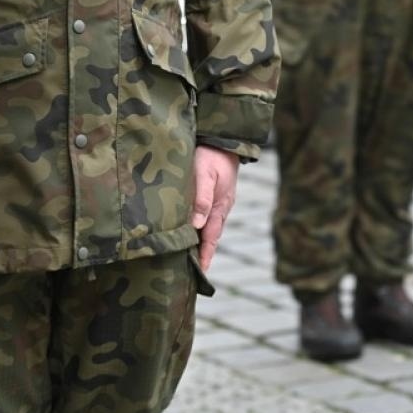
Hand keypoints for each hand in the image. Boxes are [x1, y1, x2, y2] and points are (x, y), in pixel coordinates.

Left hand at [191, 145, 239, 272]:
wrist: (223, 138)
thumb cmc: (211, 155)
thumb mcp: (205, 175)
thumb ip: (202, 199)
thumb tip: (197, 225)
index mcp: (220, 207)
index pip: (211, 237)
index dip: (205, 255)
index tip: (200, 272)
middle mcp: (221, 207)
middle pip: (211, 236)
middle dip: (203, 254)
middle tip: (192, 274)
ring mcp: (219, 201)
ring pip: (208, 227)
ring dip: (200, 242)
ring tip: (189, 258)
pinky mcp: (214, 195)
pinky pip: (207, 217)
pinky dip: (200, 228)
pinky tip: (192, 231)